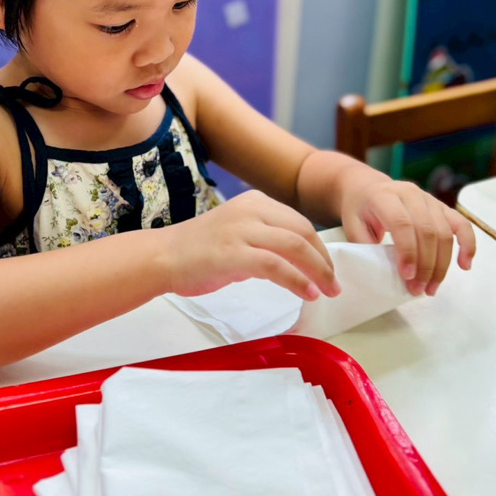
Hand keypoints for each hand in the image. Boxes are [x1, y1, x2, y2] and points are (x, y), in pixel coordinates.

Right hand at [164, 190, 340, 300]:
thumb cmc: (197, 250)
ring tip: (327, 291)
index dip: (320, 247)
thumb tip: (294, 260)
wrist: (161, 256)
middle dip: (324, 260)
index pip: (299, 222)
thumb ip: (264, 238)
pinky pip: (277, 266)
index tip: (327, 268)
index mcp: (254, 202)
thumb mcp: (236, 231)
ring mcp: (241, 230)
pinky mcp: (233, 254)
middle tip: (334, 283)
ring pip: (294, 245)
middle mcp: (250, 210)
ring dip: (318, 271)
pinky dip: (298, 281)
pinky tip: (308, 294)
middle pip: (303, 231)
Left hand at [340, 172, 475, 295]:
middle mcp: (410, 194)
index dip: (408, 252)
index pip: (402, 223)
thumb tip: (384, 273)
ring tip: (432, 287)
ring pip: (444, 231)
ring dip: (442, 264)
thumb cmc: (359, 209)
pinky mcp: (441, 206)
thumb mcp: (352, 225)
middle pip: (427, 230)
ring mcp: (428, 199)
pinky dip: (467, 244)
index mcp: (384, 196)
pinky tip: (464, 265)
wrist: (367, 187)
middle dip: (426, 265)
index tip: (407, 276)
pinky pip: (461, 224)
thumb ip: (365, 246)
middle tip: (418, 289)